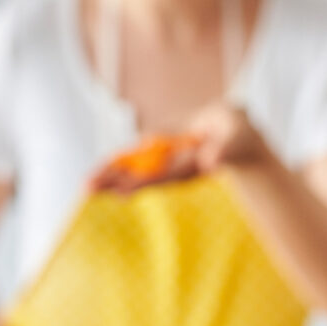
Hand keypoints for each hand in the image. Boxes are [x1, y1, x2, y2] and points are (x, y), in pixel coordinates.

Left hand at [87, 104, 273, 194]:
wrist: (233, 134)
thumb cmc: (240, 139)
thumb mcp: (237, 143)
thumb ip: (225, 151)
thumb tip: (210, 161)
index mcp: (190, 168)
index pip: (163, 175)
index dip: (142, 181)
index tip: (121, 191)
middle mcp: (174, 168)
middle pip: (142, 175)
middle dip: (117, 182)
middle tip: (88, 188)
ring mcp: (166, 161)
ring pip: (135, 168)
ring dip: (111, 175)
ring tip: (87, 185)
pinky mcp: (162, 151)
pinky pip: (137, 157)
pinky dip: (120, 164)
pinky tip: (101, 173)